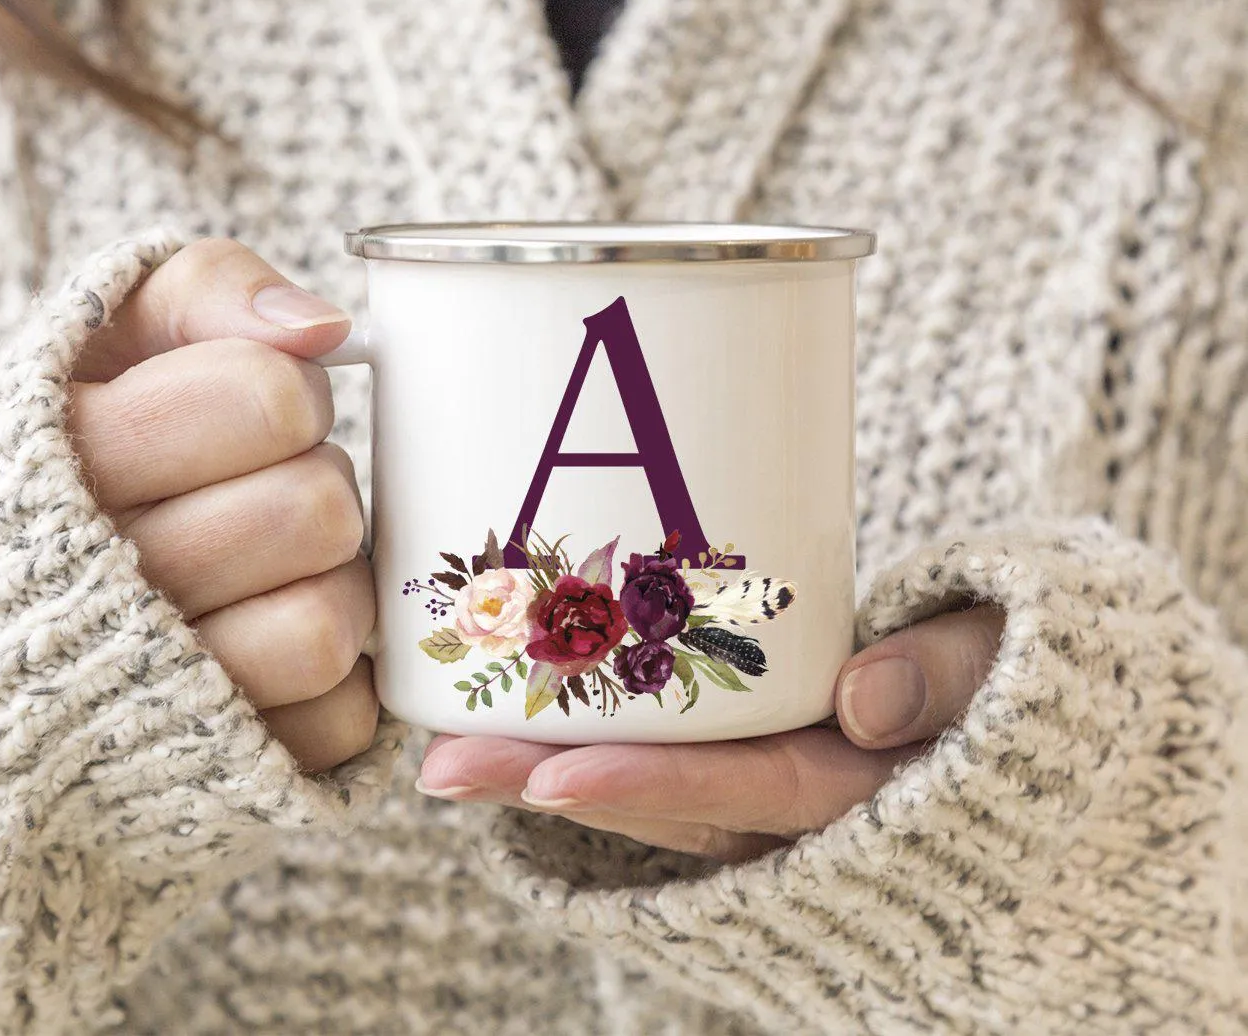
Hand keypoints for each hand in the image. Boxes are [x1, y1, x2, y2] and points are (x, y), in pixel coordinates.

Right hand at [67, 239, 378, 771]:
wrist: (22, 626)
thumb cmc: (93, 458)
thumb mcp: (114, 339)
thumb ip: (205, 293)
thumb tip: (319, 328)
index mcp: (55, 462)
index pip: (265, 397)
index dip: (290, 396)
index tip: (258, 413)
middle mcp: (90, 593)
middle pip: (314, 509)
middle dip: (317, 487)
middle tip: (267, 495)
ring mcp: (154, 700)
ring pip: (326, 625)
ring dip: (331, 587)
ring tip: (276, 575)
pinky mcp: (222, 772)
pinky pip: (342, 719)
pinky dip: (337, 683)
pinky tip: (275, 650)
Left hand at [417, 605, 1004, 860]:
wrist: (1025, 698)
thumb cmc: (1018, 667)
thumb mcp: (1014, 665)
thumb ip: (954, 672)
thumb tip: (867, 700)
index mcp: (862, 782)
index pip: (746, 791)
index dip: (650, 788)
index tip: (550, 773)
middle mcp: (802, 797)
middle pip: (664, 801)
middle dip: (552, 785)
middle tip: (441, 764)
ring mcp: (770, 776)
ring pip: (649, 784)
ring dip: (545, 768)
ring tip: (445, 746)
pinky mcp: (754, 745)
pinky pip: (665, 753)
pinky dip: (591, 740)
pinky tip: (514, 713)